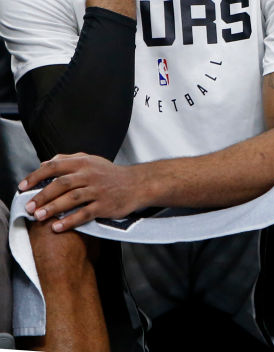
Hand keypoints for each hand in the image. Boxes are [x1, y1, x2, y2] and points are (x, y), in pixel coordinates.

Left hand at [18, 153, 146, 231]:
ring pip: (72, 198)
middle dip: (42, 195)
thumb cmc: (111, 174)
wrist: (138, 184)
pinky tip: (58, 227)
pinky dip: (70, 221)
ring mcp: (98, 190)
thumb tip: (44, 164)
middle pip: (62, 184)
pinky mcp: (105, 205)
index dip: (36, 176)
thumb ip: (68, 159)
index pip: (55, 166)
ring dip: (53, 208)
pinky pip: (85, 213)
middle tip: (29, 207)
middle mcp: (90, 175)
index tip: (22, 187)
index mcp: (84, 163)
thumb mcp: (91, 160)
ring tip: (39, 216)